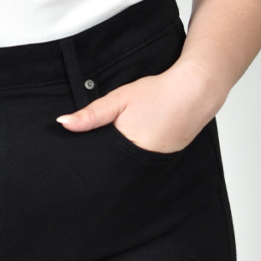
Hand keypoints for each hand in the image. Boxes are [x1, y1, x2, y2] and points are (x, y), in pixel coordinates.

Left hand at [55, 60, 222, 152]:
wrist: (196, 90)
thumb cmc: (158, 93)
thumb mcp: (118, 100)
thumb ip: (91, 114)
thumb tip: (64, 123)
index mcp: (129, 151)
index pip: (102, 166)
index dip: (90, 164)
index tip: (78, 165)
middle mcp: (146, 163)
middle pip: (116, 169)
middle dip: (104, 165)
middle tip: (94, 159)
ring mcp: (160, 162)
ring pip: (131, 166)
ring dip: (121, 161)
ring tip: (114, 151)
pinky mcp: (168, 156)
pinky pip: (147, 161)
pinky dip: (138, 155)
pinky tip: (135, 144)